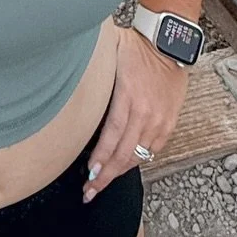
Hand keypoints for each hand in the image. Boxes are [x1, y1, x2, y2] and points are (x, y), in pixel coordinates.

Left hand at [83, 26, 189, 199]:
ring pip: (138, 156)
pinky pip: (152, 150)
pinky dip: (137, 161)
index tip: (88, 174)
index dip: (101, 158)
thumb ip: (92, 70)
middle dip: (105, 177)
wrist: (170, 45)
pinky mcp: (169, 123)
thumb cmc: (136, 46)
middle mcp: (146, 112)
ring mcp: (160, 120)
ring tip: (102, 183)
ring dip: (119, 172)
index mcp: (129, 96)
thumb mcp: (108, 52)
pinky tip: (124, 167)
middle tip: (89, 192)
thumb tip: (66, 75)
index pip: (112, 135)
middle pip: (124, 154)